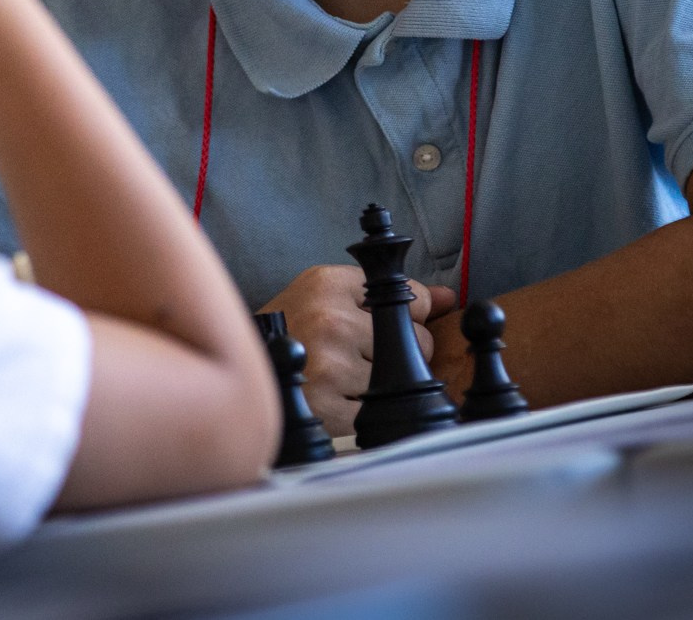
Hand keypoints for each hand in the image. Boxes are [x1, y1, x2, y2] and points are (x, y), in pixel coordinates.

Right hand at [258, 264, 453, 437]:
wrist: (243, 368)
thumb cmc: (289, 327)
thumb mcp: (327, 292)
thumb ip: (389, 291)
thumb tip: (450, 298)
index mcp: (329, 284)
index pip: (410, 296)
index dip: (405, 313)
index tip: (381, 322)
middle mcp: (331, 320)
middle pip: (417, 339)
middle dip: (397, 350)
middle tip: (357, 352)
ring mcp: (330, 365)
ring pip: (401, 377)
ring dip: (380, 381)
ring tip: (342, 374)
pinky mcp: (329, 407)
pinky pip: (379, 409)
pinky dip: (364, 408)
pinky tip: (337, 396)